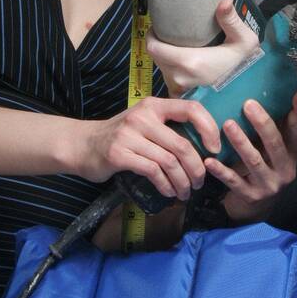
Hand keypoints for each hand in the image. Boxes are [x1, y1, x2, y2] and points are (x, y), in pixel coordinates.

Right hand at [79, 96, 220, 201]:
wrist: (82, 145)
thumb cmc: (120, 135)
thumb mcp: (144, 122)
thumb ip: (167, 127)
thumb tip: (202, 145)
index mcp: (154, 105)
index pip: (191, 108)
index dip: (208, 128)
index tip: (214, 149)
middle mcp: (143, 116)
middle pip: (182, 144)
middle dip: (196, 168)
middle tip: (200, 182)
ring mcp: (130, 135)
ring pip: (169, 161)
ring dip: (182, 181)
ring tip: (185, 192)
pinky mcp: (119, 154)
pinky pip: (153, 172)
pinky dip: (165, 185)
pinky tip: (169, 192)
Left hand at [147, 0, 259, 93]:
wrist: (249, 91)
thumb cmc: (245, 65)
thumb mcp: (244, 40)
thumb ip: (231, 20)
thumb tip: (223, 0)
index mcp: (189, 62)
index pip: (153, 48)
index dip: (151, 35)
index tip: (158, 26)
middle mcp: (180, 77)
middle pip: (156, 57)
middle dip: (159, 45)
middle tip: (168, 34)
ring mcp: (180, 89)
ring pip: (162, 69)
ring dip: (165, 58)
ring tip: (176, 47)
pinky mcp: (183, 97)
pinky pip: (169, 81)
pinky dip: (172, 71)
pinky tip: (182, 65)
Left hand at [205, 90, 296, 222]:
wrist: (259, 204)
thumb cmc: (267, 164)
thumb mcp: (280, 146)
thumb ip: (284, 122)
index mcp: (293, 153)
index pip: (296, 130)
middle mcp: (286, 170)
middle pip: (275, 145)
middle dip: (262, 124)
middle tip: (248, 104)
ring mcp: (269, 185)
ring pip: (254, 161)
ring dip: (241, 142)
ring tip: (228, 125)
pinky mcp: (251, 196)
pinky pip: (234, 182)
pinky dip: (221, 171)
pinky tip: (210, 160)